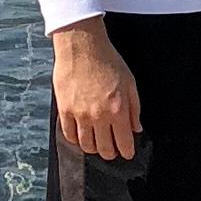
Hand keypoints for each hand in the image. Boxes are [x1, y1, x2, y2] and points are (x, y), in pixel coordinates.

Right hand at [51, 19, 141, 160]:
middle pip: (104, 148)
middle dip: (110, 153)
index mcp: (118, 110)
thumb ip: (134, 108)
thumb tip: (135, 128)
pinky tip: (81, 136)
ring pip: (86, 145)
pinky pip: (69, 134)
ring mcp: (79, 115)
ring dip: (93, 148)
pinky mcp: (64, 110)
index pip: (123, 142)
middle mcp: (98, 117)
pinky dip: (76, 140)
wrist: (82, 47)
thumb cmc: (108, 61)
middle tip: (113, 151)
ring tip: (97, 145)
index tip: (127, 153)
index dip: (127, 151)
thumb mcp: (130, 83)